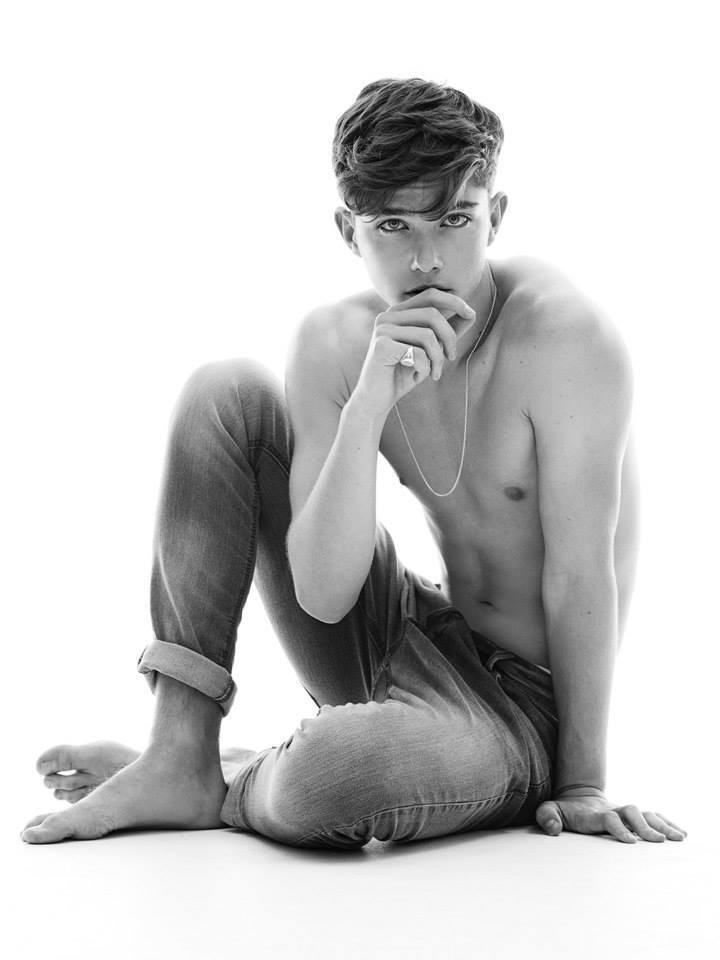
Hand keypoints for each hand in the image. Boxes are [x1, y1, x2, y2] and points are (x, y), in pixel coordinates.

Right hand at [353, 288, 476, 416]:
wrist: (376, 399)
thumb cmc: (402, 374)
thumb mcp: (429, 351)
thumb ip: (446, 332)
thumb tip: (470, 313)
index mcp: (398, 312)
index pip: (430, 295)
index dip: (454, 301)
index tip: (471, 314)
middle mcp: (387, 316)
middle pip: (432, 315)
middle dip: (450, 338)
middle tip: (450, 358)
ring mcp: (382, 330)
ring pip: (427, 335)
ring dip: (438, 358)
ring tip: (434, 373)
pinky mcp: (380, 347)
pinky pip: (417, 354)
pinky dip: (425, 368)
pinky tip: (417, 377)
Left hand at [535, 793, 687, 842]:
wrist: (578, 796)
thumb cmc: (564, 810)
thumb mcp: (550, 810)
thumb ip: (547, 816)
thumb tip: (553, 829)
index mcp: (596, 813)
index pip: (610, 818)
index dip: (619, 828)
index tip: (630, 841)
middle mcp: (614, 810)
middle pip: (633, 813)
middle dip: (645, 826)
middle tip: (658, 841)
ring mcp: (625, 813)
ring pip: (647, 814)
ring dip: (662, 825)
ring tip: (678, 838)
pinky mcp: (633, 817)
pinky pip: (653, 817)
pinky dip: (667, 823)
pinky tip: (681, 834)